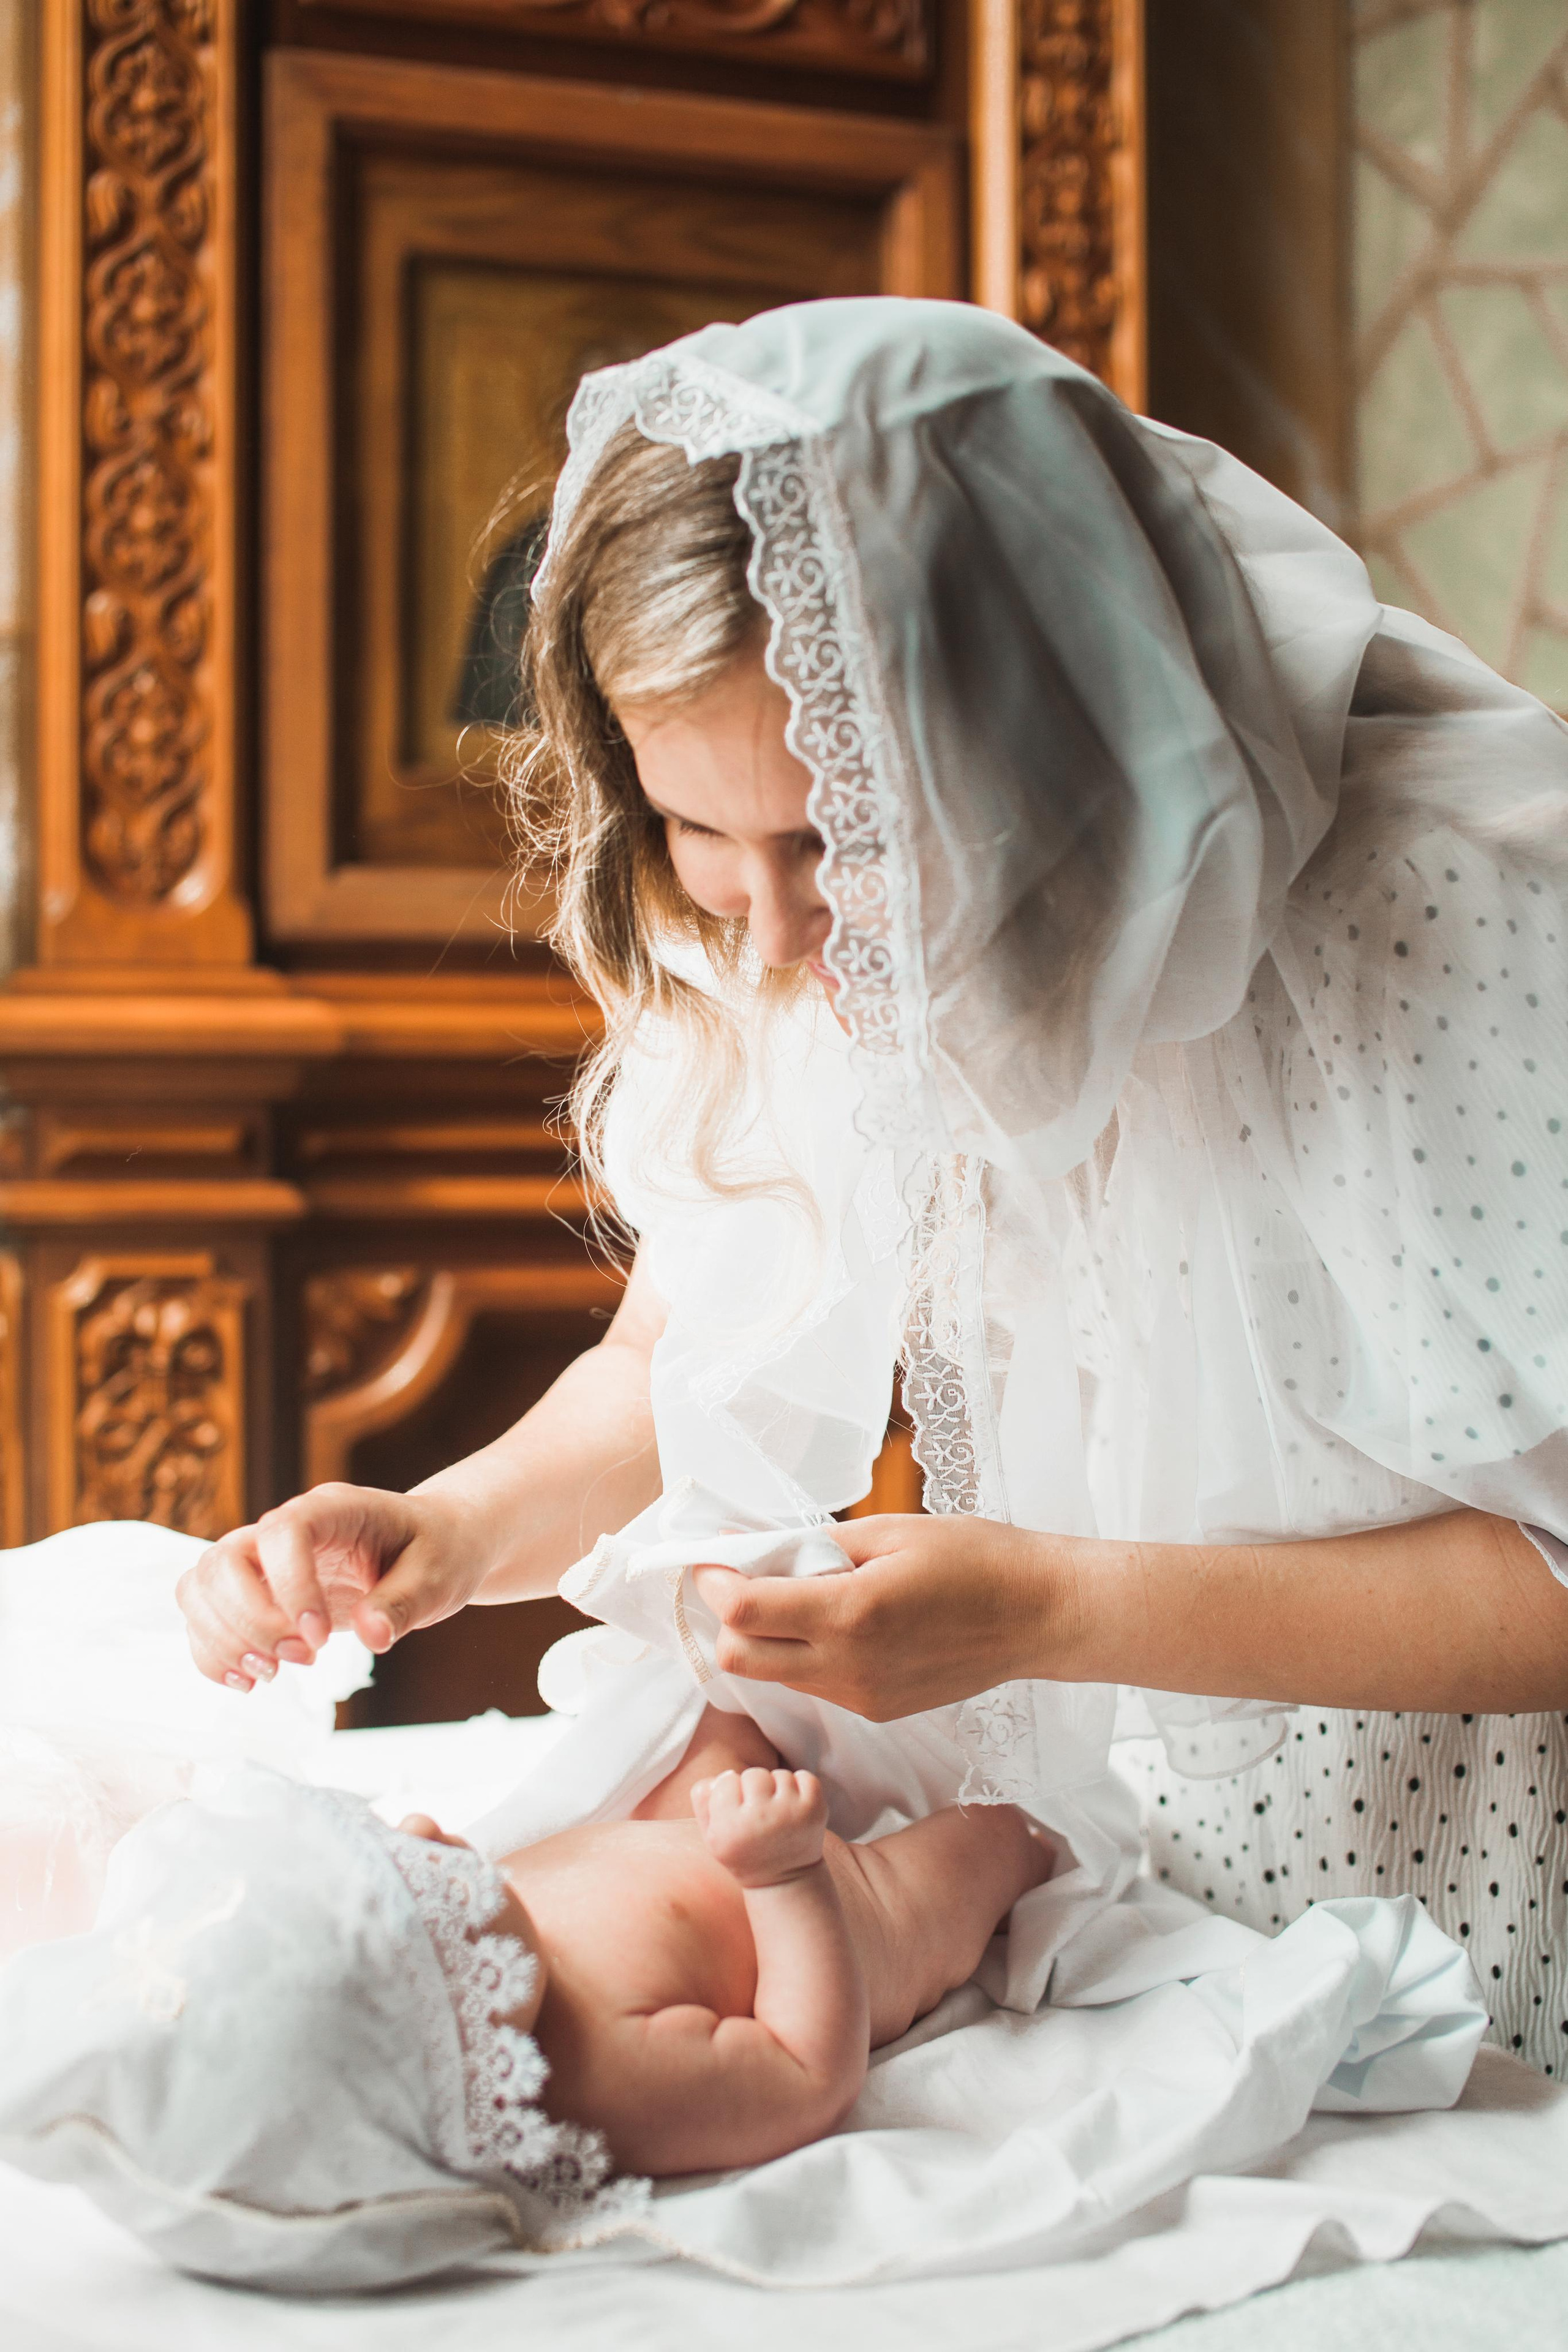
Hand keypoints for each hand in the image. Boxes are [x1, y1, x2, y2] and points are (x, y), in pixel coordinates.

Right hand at [176, 1483, 490, 1690]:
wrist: (434, 1546)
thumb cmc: (438, 1551)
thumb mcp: (438, 1577)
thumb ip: (405, 1603)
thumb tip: (373, 1636)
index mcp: (333, 1509)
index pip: (282, 1532)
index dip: (289, 1587)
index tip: (319, 1638)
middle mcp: (286, 1527)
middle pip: (223, 1559)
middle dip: (250, 1621)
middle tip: (301, 1658)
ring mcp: (263, 1558)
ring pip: (200, 1585)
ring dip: (224, 1638)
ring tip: (273, 1673)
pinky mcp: (256, 1590)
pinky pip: (204, 1614)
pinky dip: (212, 1651)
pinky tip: (249, 1680)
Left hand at [692, 1514, 1074, 1720]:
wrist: (1039, 1615)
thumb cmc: (974, 1558)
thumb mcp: (890, 1531)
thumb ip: (813, 1545)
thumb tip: (750, 1549)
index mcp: (849, 1615)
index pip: (743, 1612)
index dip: (713, 1580)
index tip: (711, 1555)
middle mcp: (847, 1668)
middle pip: (740, 1660)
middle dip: (727, 1618)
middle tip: (742, 1576)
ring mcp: (862, 1698)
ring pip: (775, 1675)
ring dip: (766, 1636)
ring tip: (801, 1591)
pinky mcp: (878, 1711)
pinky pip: (815, 1685)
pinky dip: (804, 1653)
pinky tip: (838, 1619)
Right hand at [692, 1766, 828, 1887]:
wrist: (784, 1879)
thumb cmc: (743, 1851)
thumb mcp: (711, 1835)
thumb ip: (703, 1799)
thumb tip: (725, 1774)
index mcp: (729, 1828)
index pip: (726, 1781)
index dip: (731, 1793)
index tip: (737, 1813)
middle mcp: (760, 1819)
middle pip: (753, 1774)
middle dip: (754, 1788)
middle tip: (758, 1813)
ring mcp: (790, 1813)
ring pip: (779, 1775)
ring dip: (777, 1789)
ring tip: (776, 1814)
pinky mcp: (814, 1809)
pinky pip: (805, 1776)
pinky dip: (801, 1787)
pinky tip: (794, 1808)